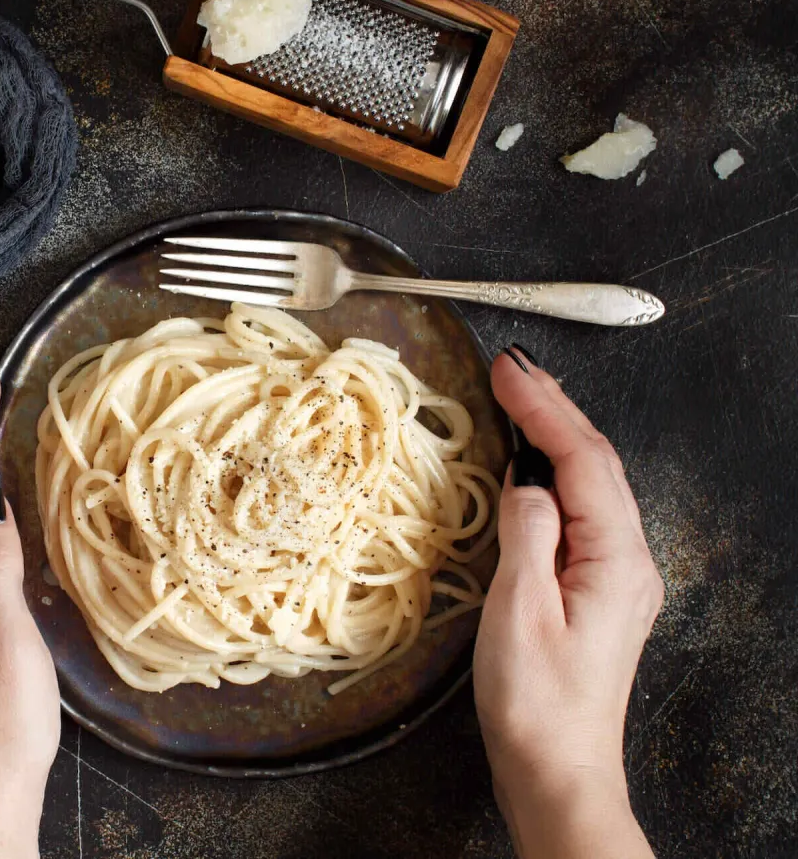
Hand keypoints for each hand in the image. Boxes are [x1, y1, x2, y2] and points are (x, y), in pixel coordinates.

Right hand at [474, 348, 662, 858]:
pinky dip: (555, 472)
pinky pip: (582, 511)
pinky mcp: (597, 590)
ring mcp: (617, 576)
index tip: (507, 369)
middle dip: (553, 408)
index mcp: (616, 559)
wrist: (557, 770)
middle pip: (596, 463)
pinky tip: (532, 466)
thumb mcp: (521, 610)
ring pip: (592, 484)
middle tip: (512, 366)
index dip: (544, 408)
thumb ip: (528, 531)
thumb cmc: (536, 702)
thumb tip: (526, 477)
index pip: (582, 459)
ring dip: (556, 435)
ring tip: (520, 398)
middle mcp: (628, 561)